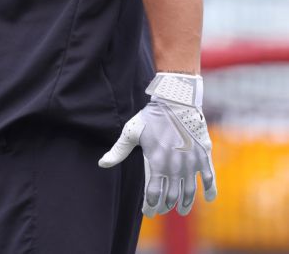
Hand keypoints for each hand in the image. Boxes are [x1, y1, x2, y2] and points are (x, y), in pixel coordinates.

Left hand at [99, 72, 215, 216]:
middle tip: (162, 209)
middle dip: (165, 206)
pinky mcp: (204, 156)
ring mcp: (191, 162)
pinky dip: (211, 191)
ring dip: (185, 204)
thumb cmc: (152, 116)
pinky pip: (210, 178)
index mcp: (157, 163)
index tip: (148, 212)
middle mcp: (175, 167)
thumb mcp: (132, 131)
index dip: (150, 207)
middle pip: (171, 196)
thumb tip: (102, 164)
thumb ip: (118, 150)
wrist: (176, 100)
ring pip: (189, 192)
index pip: (152, 195)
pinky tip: (209, 199)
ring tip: (181, 211)